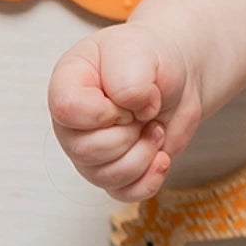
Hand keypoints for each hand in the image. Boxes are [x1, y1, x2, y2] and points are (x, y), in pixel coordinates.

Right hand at [48, 20, 203, 203]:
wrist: (177, 75)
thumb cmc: (151, 57)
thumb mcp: (141, 51)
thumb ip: (129, 79)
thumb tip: (134, 110)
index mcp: (68, 84)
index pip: (68, 110)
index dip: (105, 110)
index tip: (128, 97)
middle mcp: (72, 123)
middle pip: (86, 151)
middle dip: (129, 132)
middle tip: (146, 110)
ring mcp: (90, 152)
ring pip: (106, 177)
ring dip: (143, 153)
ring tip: (153, 126)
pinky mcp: (114, 172)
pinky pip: (125, 193)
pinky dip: (150, 178)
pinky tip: (161, 156)